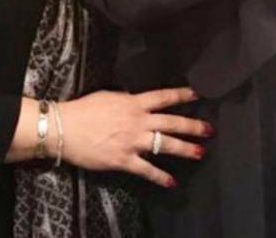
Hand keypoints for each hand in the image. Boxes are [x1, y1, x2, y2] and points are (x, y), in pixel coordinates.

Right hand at [58, 87, 211, 187]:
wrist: (65, 128)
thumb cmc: (84, 109)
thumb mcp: (109, 97)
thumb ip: (127, 101)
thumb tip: (138, 102)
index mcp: (133, 103)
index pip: (163, 97)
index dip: (182, 95)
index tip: (198, 94)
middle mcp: (137, 121)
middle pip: (171, 122)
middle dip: (192, 126)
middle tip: (209, 129)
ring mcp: (132, 141)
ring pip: (164, 145)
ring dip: (185, 149)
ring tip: (200, 152)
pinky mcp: (124, 160)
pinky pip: (146, 169)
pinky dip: (160, 177)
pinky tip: (171, 182)